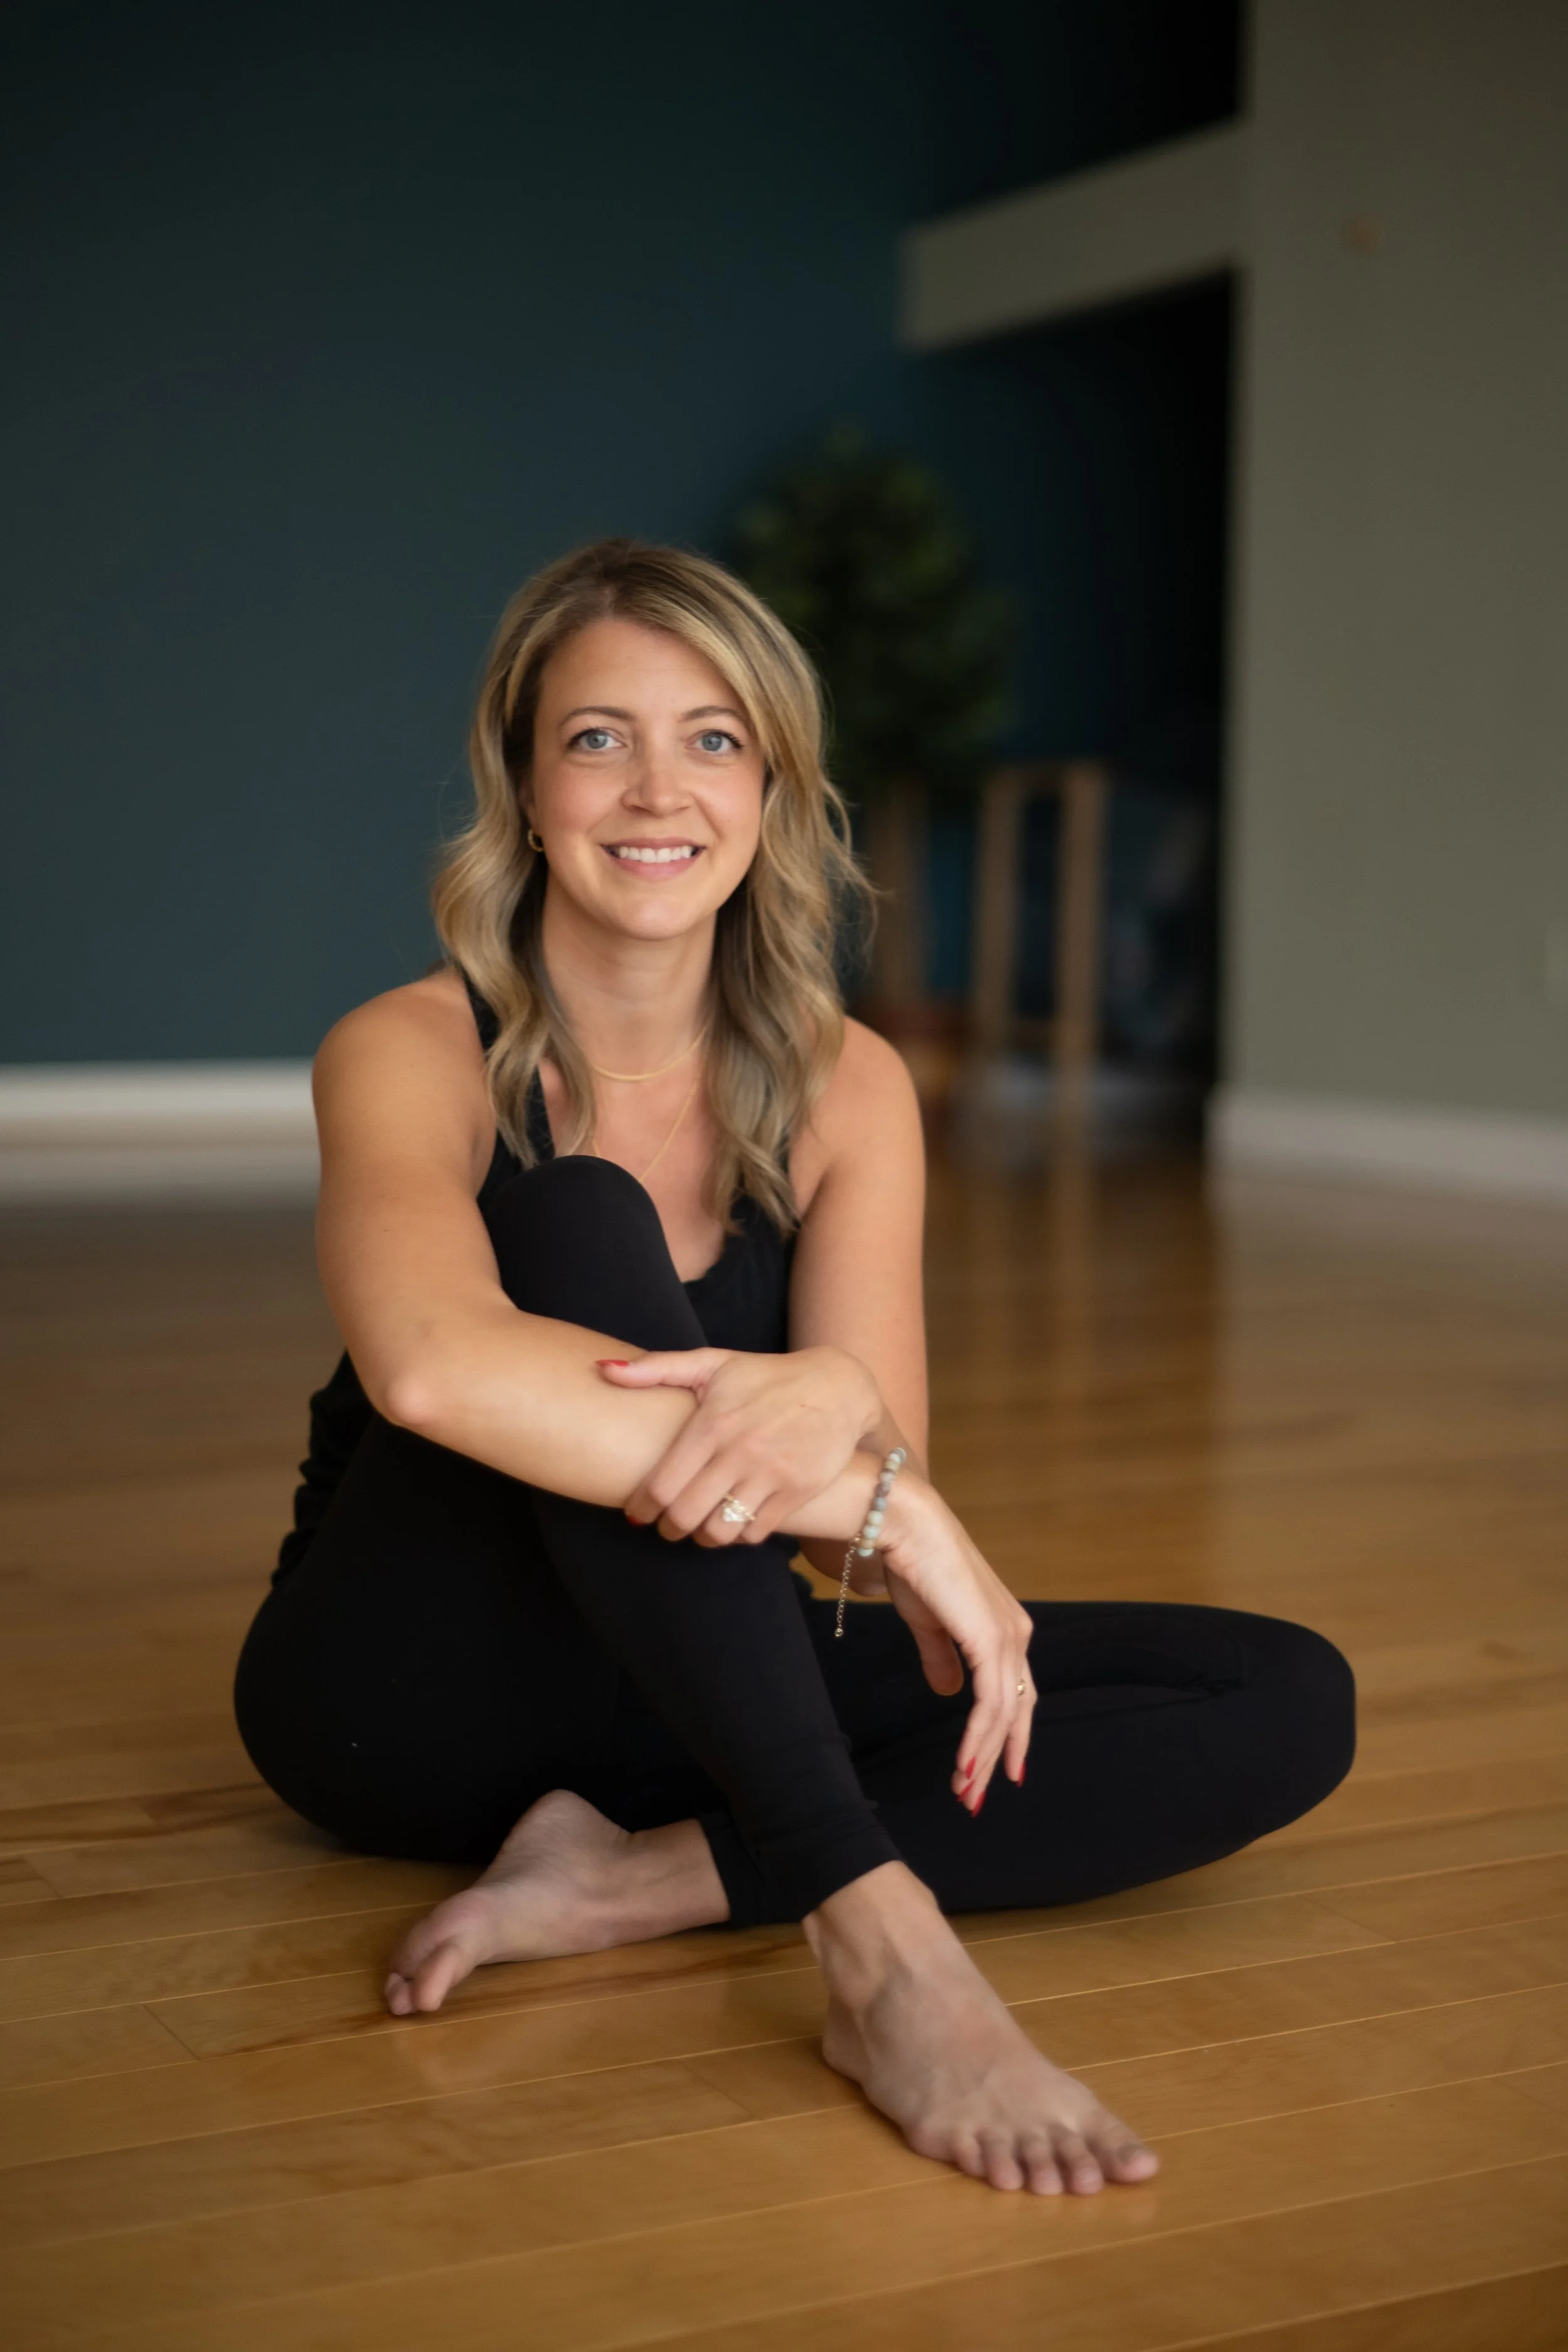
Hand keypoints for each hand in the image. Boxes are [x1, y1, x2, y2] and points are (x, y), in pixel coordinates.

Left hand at [599, 1345, 880, 1548]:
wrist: (838, 1387)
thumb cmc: (767, 1376)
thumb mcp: (713, 1363)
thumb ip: (656, 1368)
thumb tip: (603, 1370)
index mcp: (712, 1423)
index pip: (662, 1484)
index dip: (642, 1507)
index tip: (637, 1513)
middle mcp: (740, 1451)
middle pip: (686, 1515)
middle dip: (669, 1528)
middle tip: (666, 1527)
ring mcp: (771, 1474)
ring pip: (720, 1530)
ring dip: (703, 1537)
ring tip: (699, 1529)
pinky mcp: (797, 1492)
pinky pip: (756, 1532)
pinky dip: (740, 1535)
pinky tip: (734, 1522)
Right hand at [876, 1474, 1035, 1810]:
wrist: (905, 1525)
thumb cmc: (914, 1564)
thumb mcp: (929, 1622)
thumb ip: (942, 1657)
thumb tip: (948, 1692)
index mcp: (1005, 1628)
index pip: (1015, 1693)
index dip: (1005, 1734)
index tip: (991, 1771)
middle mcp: (1016, 1635)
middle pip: (1016, 1710)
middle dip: (997, 1757)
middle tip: (975, 1797)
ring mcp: (1008, 1637)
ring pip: (1004, 1714)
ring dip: (981, 1757)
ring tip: (963, 1792)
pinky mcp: (991, 1641)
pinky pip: (990, 1705)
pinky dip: (978, 1739)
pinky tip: (963, 1764)